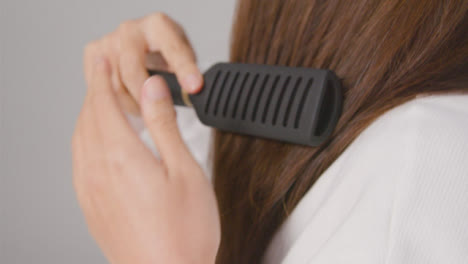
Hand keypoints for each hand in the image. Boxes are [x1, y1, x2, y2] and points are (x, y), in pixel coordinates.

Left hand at [72, 57, 219, 263]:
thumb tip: (152, 90)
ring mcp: (91, 192)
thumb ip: (165, 126)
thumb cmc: (184, 232)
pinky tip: (98, 143)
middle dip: (95, 93)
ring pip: (80, 140)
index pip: (104, 105)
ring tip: (102, 104)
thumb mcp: (185, 170)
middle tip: (104, 77)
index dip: (104, 80)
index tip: (105, 63)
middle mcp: (98, 172)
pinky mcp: (92, 207)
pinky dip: (85, 141)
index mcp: (121, 157)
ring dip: (89, 116)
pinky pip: (79, 162)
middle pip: (88, 119)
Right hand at [83, 12, 202, 114]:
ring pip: (115, 86)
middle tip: (161, 117)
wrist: (146, 52)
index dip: (184, 70)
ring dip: (132, 106)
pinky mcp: (93, 53)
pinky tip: (129, 107)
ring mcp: (109, 40)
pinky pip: (100, 89)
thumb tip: (192, 90)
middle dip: (147, 100)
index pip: (173, 49)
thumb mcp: (185, 65)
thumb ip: (187, 76)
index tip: (193, 87)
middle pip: (132, 72)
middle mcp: (131, 29)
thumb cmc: (167, 59)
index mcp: (159, 26)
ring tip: (148, 112)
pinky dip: (116, 104)